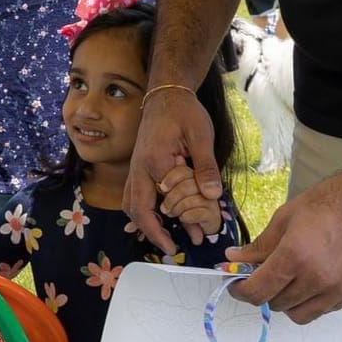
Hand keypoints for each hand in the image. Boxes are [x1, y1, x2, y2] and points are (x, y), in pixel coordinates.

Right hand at [122, 87, 221, 254]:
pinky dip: (144, 211)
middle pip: (135, 208)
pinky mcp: (139, 168)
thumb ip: (205, 166)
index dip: (171, 225)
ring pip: (131, 203)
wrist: (165, 94)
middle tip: (171, 247)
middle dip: (151, 232)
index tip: (187, 240)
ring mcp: (136, 168)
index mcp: (155, 161)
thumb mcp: (201, 135)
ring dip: (144, 223)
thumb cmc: (183, 112)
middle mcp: (139, 168)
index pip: (160, 202)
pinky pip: (134, 195)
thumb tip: (211, 195)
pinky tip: (161, 218)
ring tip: (165, 237)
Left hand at [223, 170, 341, 322]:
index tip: (236, 284)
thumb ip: (259, 246)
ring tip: (290, 281)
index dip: (240, 291)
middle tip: (263, 276)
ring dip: (288, 302)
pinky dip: (312, 301)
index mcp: (295, 257)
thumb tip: (235, 260)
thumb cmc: (329, 204)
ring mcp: (338, 289)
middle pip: (276, 305)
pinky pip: (324, 310)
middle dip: (264, 292)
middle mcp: (317, 279)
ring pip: (299, 314)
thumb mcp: (286, 218)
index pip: (258, 292)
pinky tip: (312, 281)